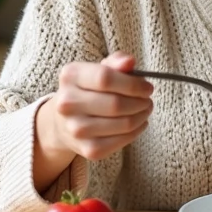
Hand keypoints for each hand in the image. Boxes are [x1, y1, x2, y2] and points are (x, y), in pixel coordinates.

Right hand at [39, 52, 153, 163]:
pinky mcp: (87, 150)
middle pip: (116, 104)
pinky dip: (136, 132)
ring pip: (123, 124)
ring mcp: (75, 129)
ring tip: (144, 110)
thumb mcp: (98, 69)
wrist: (63, 122)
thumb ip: (116, 62)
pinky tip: (138, 124)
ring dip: (141, 116)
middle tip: (148, 100)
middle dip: (140, 102)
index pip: (105, 78)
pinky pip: (122, 141)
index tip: (147, 87)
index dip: (132, 84)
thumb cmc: (89, 90)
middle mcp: (67, 103)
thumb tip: (129, 61)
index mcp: (70, 76)